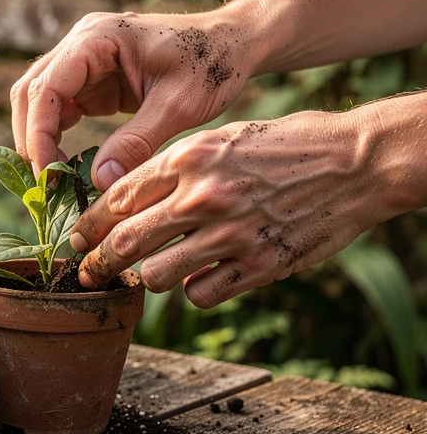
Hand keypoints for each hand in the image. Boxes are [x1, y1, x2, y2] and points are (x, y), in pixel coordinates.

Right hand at [9, 10, 254, 186]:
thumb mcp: (179, 105)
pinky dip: (56, 135)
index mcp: (98, 37)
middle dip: (32, 138)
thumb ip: (138, 142)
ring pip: (39, 100)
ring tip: (53, 178)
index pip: (47, 87)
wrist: (234, 45)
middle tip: (44, 183)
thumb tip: (99, 182)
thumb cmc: (212, 65)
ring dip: (39, 137)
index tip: (46, 174)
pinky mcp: (93, 78)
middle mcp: (82, 41)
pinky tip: (68, 164)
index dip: (38, 133)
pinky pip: (60, 107)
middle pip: (31, 91)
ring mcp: (84, 59)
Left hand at [69, 111, 383, 307]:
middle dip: (97, 262)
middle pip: (124, 240)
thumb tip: (124, 199)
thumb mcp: (222, 138)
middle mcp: (202, 196)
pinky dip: (193, 291)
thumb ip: (173, 168)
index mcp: (188, 158)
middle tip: (87, 273)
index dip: (89, 224)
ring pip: (155, 275)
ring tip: (148, 275)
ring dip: (145, 279)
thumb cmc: (284, 144)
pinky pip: (200, 295)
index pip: (117, 197)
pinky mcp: (259, 265)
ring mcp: (230, 233)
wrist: (355, 161)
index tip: (78, 239)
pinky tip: (201, 279)